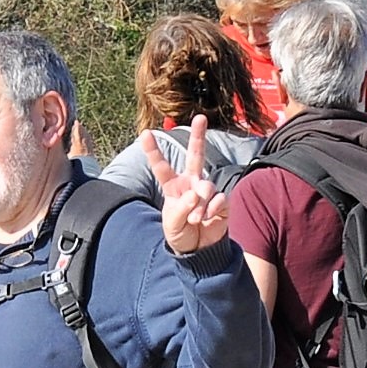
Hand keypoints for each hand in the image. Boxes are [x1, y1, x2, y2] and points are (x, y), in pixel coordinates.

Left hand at [144, 117, 231, 255]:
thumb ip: (180, 209)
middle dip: (199, 136)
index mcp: (173, 186)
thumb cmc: (180, 234)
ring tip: (195, 219)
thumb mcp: (171, 225)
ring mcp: (207, 190)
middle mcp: (191, 183)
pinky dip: (211, 210)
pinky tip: (207, 219)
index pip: (162, 166)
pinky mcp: (222, 201)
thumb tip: (196, 194)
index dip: (153, 151)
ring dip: (200, 204)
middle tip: (201, 117)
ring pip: (206, 186)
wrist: (199, 250)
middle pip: (195, 155)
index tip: (145, 133)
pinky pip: (219, 199)